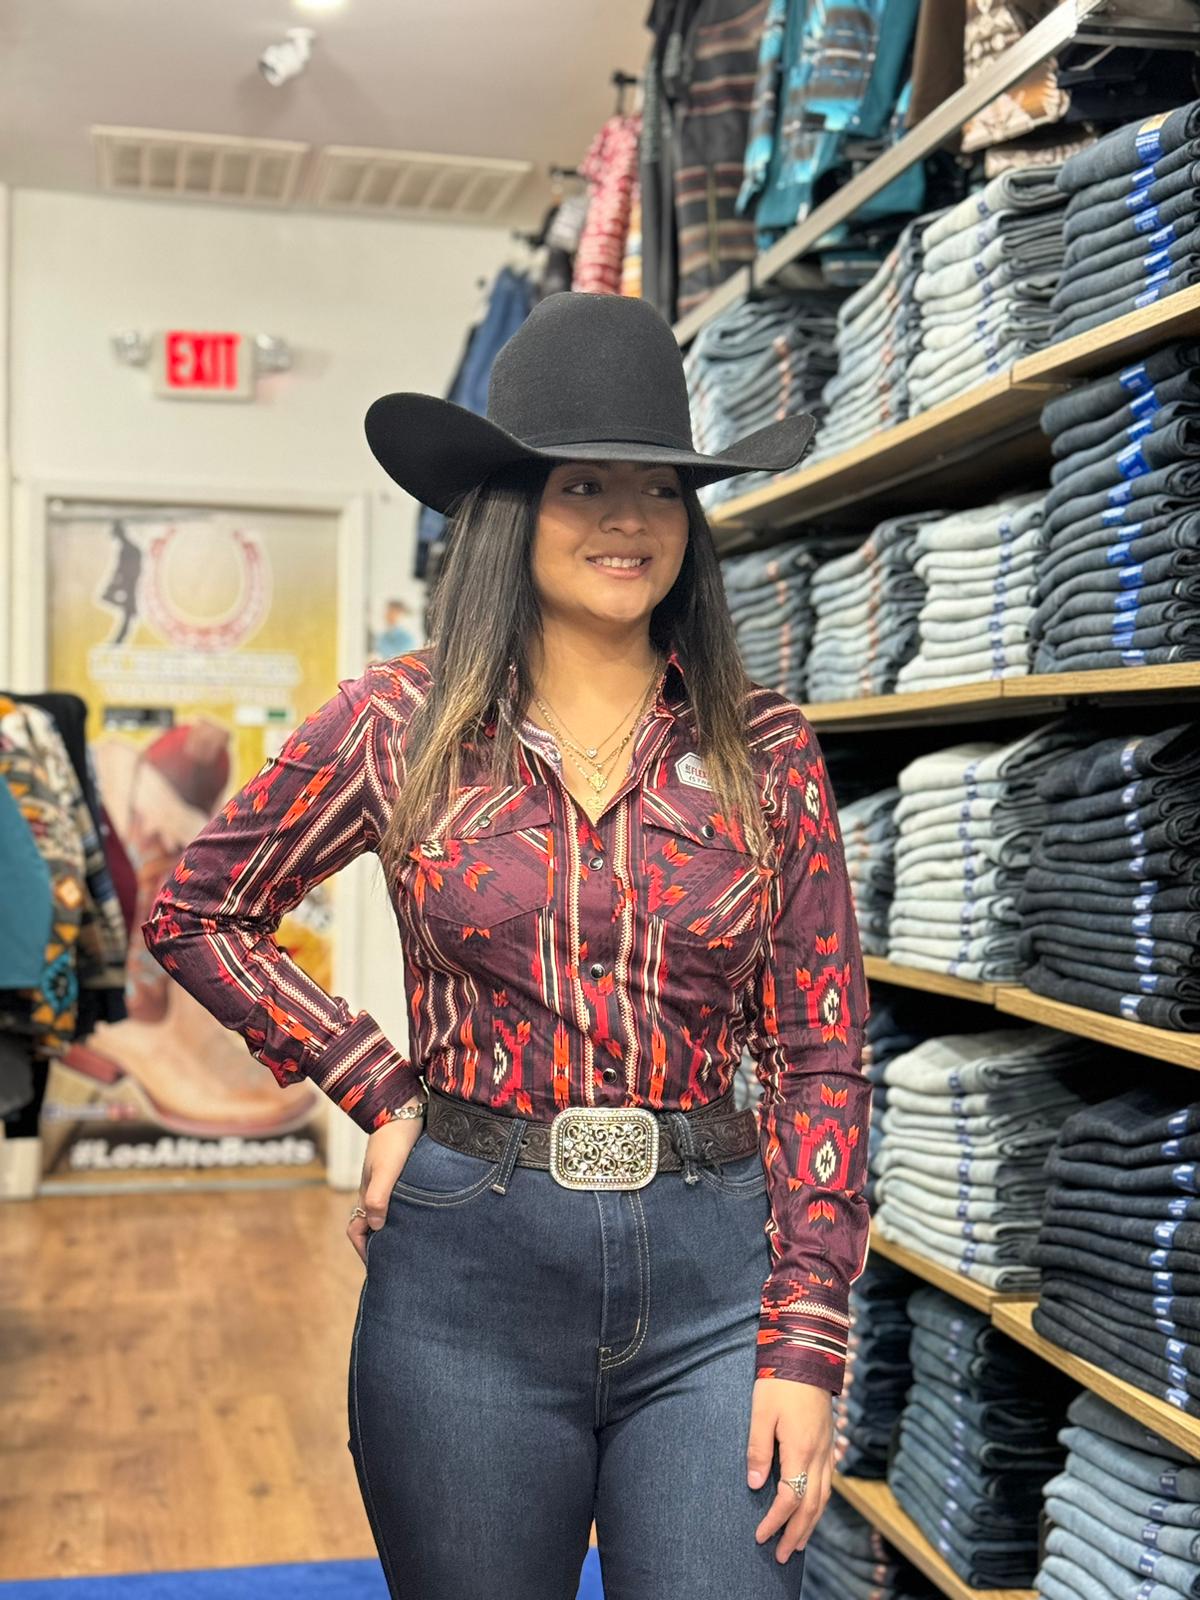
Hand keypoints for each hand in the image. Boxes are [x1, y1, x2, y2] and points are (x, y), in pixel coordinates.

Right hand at [347, 1095, 426, 1264]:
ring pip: (388, 1214)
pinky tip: (426, 1218)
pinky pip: (401, 1202)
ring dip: (396, 1230)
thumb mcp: (386, 1168)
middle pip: (372, 1227)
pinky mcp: (404, 1175)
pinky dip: (407, 1215)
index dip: (365, 1251)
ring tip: (417, 1245)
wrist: (405, 1106)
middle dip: (382, 1246)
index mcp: (367, 1194)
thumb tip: (378, 1227)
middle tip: (402, 1263)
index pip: (357, 1231)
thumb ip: (379, 1196)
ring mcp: (389, 1183)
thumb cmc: (395, 1137)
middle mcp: (376, 1191)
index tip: (381, 1266)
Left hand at [747, 1378, 833, 1563]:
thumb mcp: (761, 1412)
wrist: (808, 1353)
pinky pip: (828, 1483)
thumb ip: (758, 1449)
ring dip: (810, 1524)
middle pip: (811, 1506)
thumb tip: (754, 1485)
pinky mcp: (828, 1442)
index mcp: (800, 1449)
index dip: (775, 1521)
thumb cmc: (779, 1380)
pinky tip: (812, 1510)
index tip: (759, 1536)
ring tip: (797, 1544)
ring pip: (823, 1498)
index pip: (789, 1498)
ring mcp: (827, 1449)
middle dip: (795, 1533)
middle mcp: (819, 1454)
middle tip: (780, 1556)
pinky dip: (819, 1504)